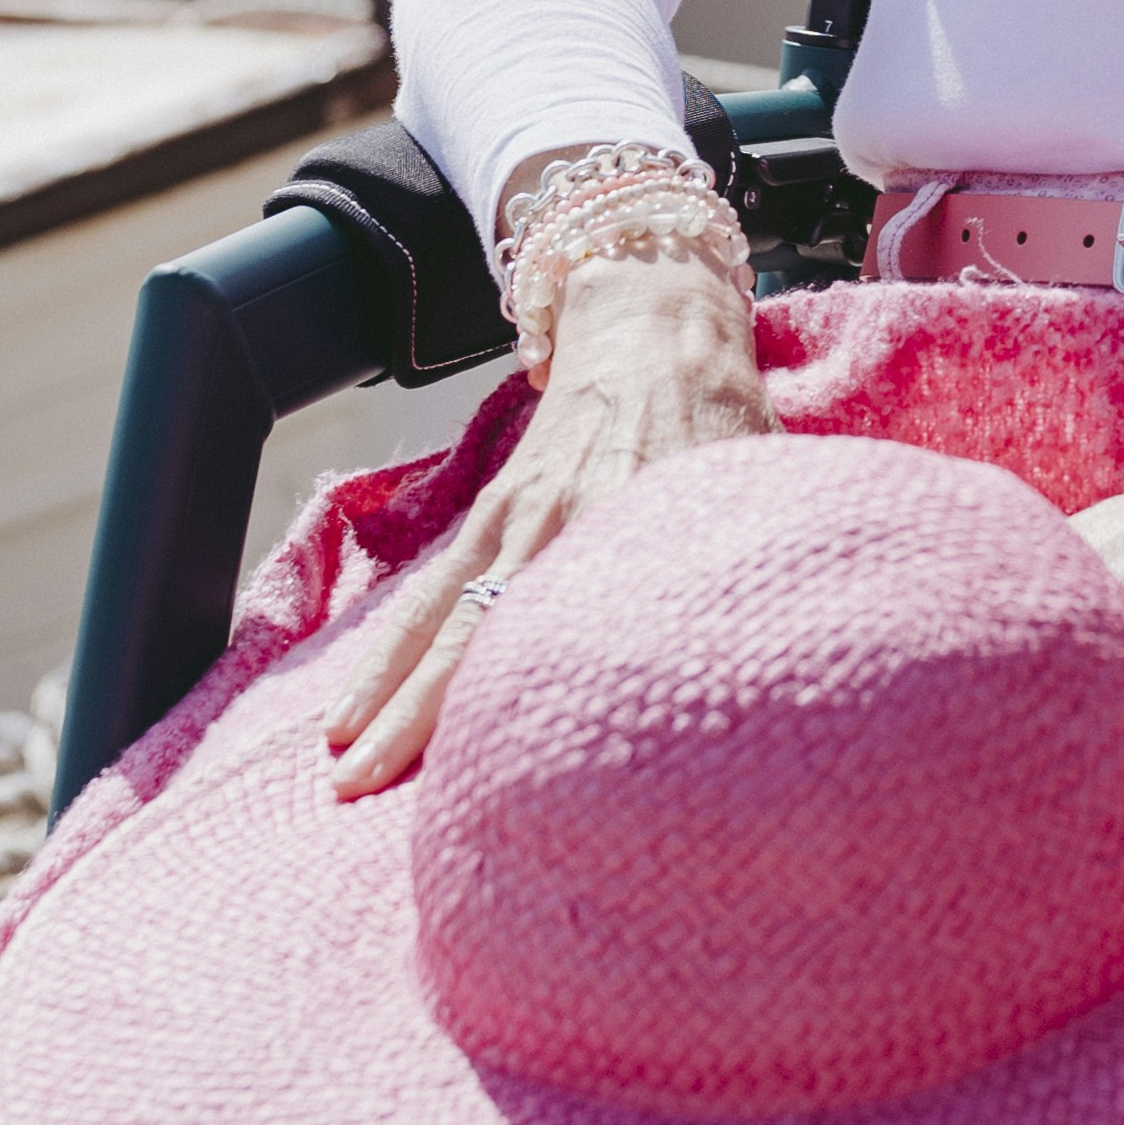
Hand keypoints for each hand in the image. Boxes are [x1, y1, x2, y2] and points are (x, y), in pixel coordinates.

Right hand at [327, 228, 766, 794]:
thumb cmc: (726, 416)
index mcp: (640, 524)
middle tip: (382, 799)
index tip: (537, 799)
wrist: (657, 325)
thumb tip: (780, 660)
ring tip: (343, 774)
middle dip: (435, 726)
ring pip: (444, 624)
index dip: (570, 715)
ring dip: (392, 702)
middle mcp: (569, 529)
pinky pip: (431, 591)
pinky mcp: (496, 512)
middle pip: (489, 642)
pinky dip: (390, 651)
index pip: (599, 642)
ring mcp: (522, 521)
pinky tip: (352, 708)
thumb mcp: (756, 482)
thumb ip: (756, 566)